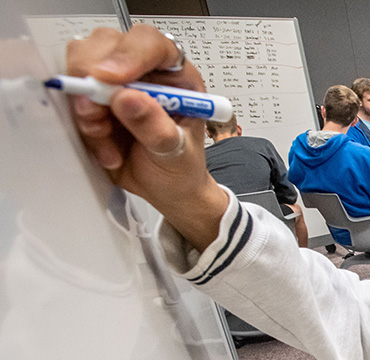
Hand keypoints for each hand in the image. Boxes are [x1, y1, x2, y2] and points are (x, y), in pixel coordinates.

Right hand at [66, 24, 227, 249]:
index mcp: (174, 74)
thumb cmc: (181, 166)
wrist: (167, 188)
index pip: (149, 43)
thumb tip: (126, 98)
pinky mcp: (91, 99)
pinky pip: (71, 100)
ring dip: (87, 109)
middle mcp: (142, 70)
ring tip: (109, 141)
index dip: (128, 54)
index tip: (111, 78)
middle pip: (105, 45)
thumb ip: (155, 127)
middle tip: (98, 118)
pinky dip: (82, 126)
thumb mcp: (177, 153)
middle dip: (94, 80)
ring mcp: (113, 82)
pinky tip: (106, 149)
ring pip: (80, 69)